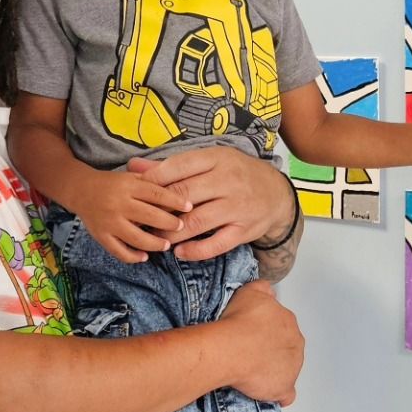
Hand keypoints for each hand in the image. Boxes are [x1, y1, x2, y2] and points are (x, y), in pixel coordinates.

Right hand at [74, 168, 191, 263]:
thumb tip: (178, 187)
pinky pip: (119, 251)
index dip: (175, 201)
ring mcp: (109, 222)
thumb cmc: (112, 183)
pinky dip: (133, 257)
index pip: (156, 193)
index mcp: (128, 186)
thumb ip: (151, 180)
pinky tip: (145, 257)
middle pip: (150, 216)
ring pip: (136, 238)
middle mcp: (118, 204)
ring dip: (155, 244)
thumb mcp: (130, 176)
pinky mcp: (101, 236)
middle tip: (181, 227)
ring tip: (166, 245)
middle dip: (169, 223)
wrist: (80, 189)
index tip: (189, 206)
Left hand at [128, 149, 293, 260]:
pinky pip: (216, 244)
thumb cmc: (236, 174)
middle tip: (139, 219)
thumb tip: (134, 166)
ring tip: (155, 237)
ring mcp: (237, 207)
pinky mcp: (244, 231)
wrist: (277, 195)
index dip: (153, 180)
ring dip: (171, 232)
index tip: (136, 191)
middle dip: (158, 209)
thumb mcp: (210, 162)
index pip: (179, 167)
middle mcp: (228, 181)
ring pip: (197, 222)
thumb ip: (172, 166)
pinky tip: (179, 252)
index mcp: (217, 159)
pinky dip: (195, 251)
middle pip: (185, 195)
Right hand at [217, 281, 303, 404]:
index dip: (266, 332)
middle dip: (271, 351)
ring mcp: (292, 367)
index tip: (251, 335)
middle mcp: (295, 343)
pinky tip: (263, 391)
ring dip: (272, 371)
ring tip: (250, 371)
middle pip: (286, 348)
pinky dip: (276, 394)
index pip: (282, 327)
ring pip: (286, 370)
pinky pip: (285, 394)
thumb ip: (263, 289)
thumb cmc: (238, 321)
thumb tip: (267, 290)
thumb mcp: (250, 291)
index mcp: (288, 322)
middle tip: (249, 353)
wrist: (232, 348)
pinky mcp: (284, 388)